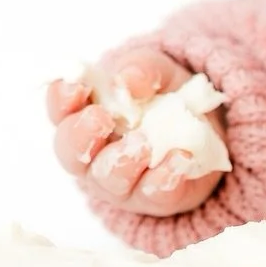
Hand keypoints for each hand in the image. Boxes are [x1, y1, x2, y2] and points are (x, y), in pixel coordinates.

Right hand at [46, 47, 226, 217]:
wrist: (205, 130)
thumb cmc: (163, 97)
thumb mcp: (158, 72)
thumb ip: (142, 69)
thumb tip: (128, 79)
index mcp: (83, 116)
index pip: (60, 110)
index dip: (61, 98)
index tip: (75, 85)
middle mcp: (93, 154)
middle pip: (71, 153)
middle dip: (82, 136)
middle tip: (100, 118)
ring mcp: (120, 181)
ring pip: (109, 180)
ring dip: (123, 162)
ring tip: (143, 144)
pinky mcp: (153, 197)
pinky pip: (153, 194)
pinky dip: (166, 177)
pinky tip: (180, 158)